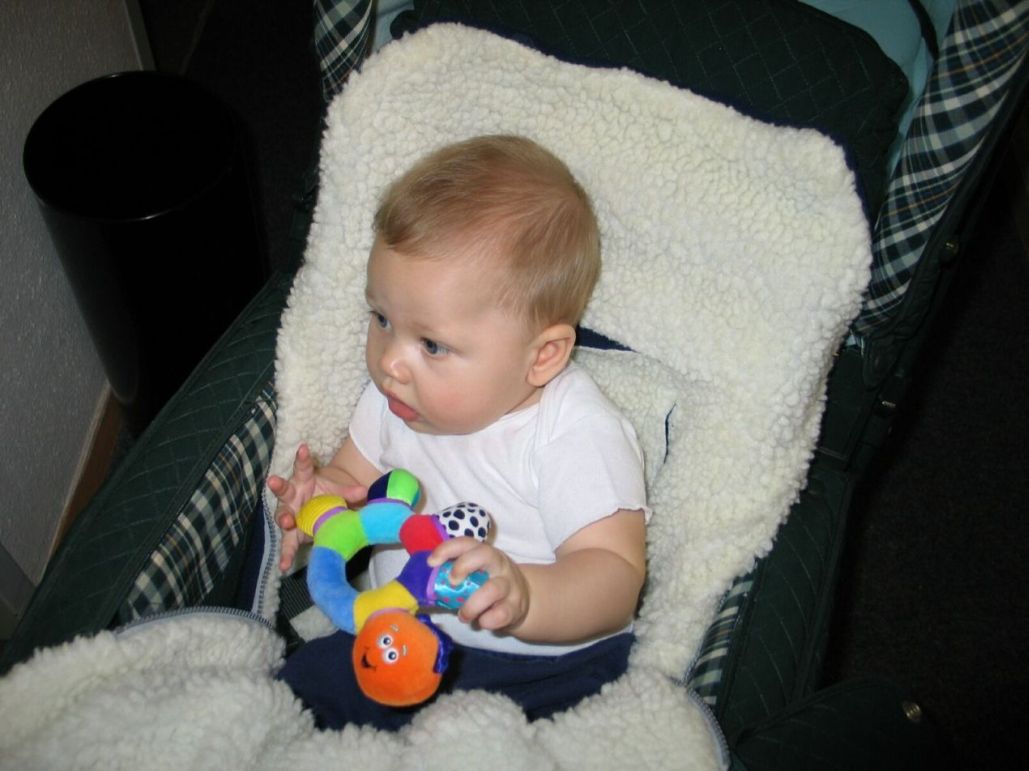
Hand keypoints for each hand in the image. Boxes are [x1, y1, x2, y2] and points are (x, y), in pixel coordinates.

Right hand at [266, 443, 365, 571]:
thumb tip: (365, 491)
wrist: (325, 509)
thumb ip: (350, 492)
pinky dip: (286, 554)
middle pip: (284, 489)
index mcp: (304, 479)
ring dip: (283, 518)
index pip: (302, 466)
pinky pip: (287, 544)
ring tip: (286, 523)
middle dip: (279, 485)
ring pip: (283, 515)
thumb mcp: (339, 490)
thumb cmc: (328, 494)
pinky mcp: (292, 533)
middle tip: (274, 480)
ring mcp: (290, 514)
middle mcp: (293, 495)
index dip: (302, 458)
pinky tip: (283, 565)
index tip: (303, 449)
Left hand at [428, 539, 529, 632]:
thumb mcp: (476, 575)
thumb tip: (425, 587)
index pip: (466, 542)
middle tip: (451, 582)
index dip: (447, 549)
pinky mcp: (515, 606)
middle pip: (484, 554)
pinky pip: (501, 614)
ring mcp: (510, 585)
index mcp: (485, 554)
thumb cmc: (488, 586)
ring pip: (493, 589)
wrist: (524, 600)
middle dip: (463, 566)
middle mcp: (499, 564)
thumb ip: (455, 578)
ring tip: (463, 615)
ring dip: (472, 605)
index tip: (431, 563)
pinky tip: (481, 622)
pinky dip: (487, 620)